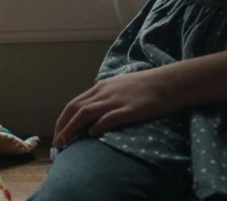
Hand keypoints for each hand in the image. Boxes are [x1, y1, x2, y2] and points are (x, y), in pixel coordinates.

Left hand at [53, 68, 177, 147]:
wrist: (168, 82)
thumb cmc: (146, 86)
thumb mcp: (120, 87)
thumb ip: (106, 97)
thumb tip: (94, 113)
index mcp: (101, 87)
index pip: (74, 104)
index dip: (63, 119)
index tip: (58, 132)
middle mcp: (104, 93)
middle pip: (75, 109)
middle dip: (63, 127)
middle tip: (57, 143)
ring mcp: (115, 101)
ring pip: (85, 114)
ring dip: (71, 129)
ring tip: (65, 143)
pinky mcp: (129, 110)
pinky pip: (108, 118)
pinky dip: (96, 127)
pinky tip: (91, 136)